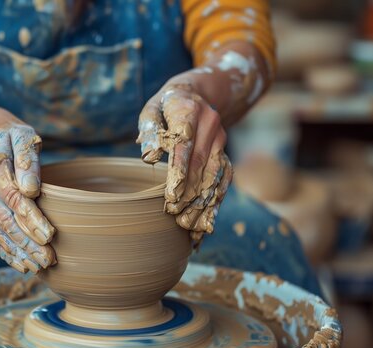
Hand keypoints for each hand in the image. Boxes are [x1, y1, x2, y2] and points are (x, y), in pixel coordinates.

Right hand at [0, 123, 55, 272]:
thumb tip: (31, 189)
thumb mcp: (23, 137)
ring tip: (39, 266)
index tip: (50, 236)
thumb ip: (28, 159)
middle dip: (27, 243)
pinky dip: (6, 253)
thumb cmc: (14, 139)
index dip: (31, 219)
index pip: (13, 198)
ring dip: (18, 253)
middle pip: (5, 220)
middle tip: (48, 259)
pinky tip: (23, 265)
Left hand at [137, 72, 232, 246]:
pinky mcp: (225, 153)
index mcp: (189, 111)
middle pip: (201, 165)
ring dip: (204, 204)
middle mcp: (211, 125)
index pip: (184, 144)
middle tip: (177, 219)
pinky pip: (223, 180)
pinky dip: (216, 203)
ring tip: (192, 228)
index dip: (179, 171)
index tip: (170, 196)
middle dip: (190, 195)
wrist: (199, 94)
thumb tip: (148, 157)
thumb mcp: (152, 109)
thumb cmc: (166, 106)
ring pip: (215, 176)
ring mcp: (221, 140)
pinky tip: (208, 224)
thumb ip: (149, 130)